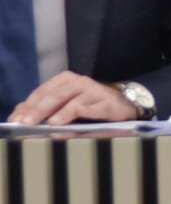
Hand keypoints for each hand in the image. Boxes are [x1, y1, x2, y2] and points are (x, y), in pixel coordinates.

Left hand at [7, 72, 137, 124]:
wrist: (122, 104)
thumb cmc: (89, 104)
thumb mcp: (65, 102)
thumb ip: (44, 107)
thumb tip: (18, 116)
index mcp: (65, 80)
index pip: (42, 92)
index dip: (27, 106)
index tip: (15, 120)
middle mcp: (79, 82)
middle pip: (55, 96)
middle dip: (39, 110)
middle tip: (27, 123)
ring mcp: (95, 91)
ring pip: (74, 102)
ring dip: (62, 113)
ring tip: (51, 123)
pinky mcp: (108, 103)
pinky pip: (94, 109)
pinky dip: (84, 114)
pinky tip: (75, 120)